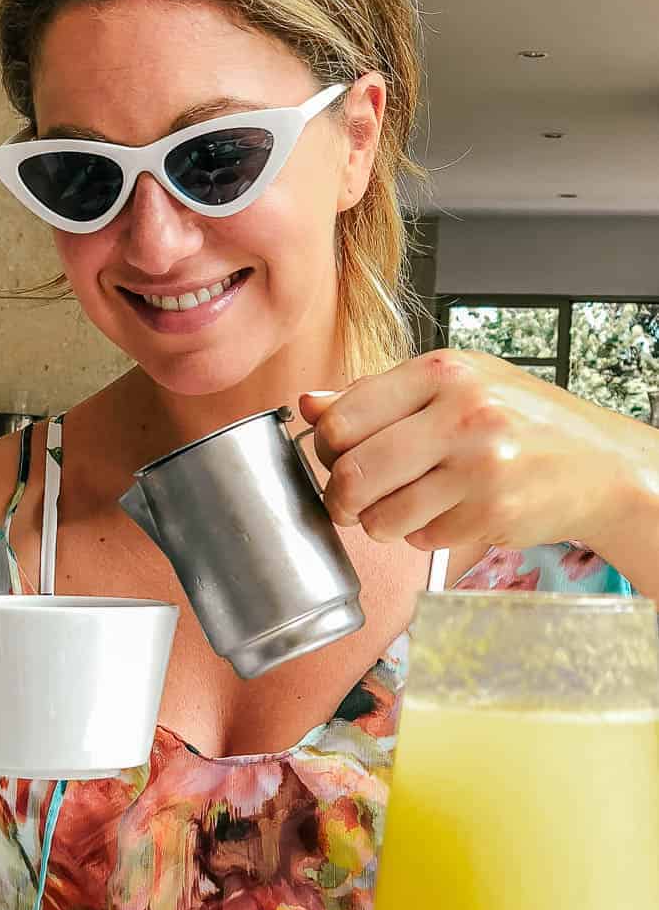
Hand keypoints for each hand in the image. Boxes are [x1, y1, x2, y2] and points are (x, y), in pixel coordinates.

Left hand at [300, 348, 626, 552]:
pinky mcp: (491, 512)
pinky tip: (449, 511)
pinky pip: (419, 538)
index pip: (342, 418)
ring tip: (406, 505)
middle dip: (341, 498)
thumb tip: (309, 404)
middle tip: (351, 499)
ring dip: (380, 522)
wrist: (600, 463)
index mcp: (444, 371)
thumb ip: (377, 395)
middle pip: (353, 472)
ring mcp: (480, 466)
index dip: (327, 448)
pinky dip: (422, 534)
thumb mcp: (454, 386)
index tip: (336, 457)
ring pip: (380, 516)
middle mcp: (463, 413)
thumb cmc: (522, 420)